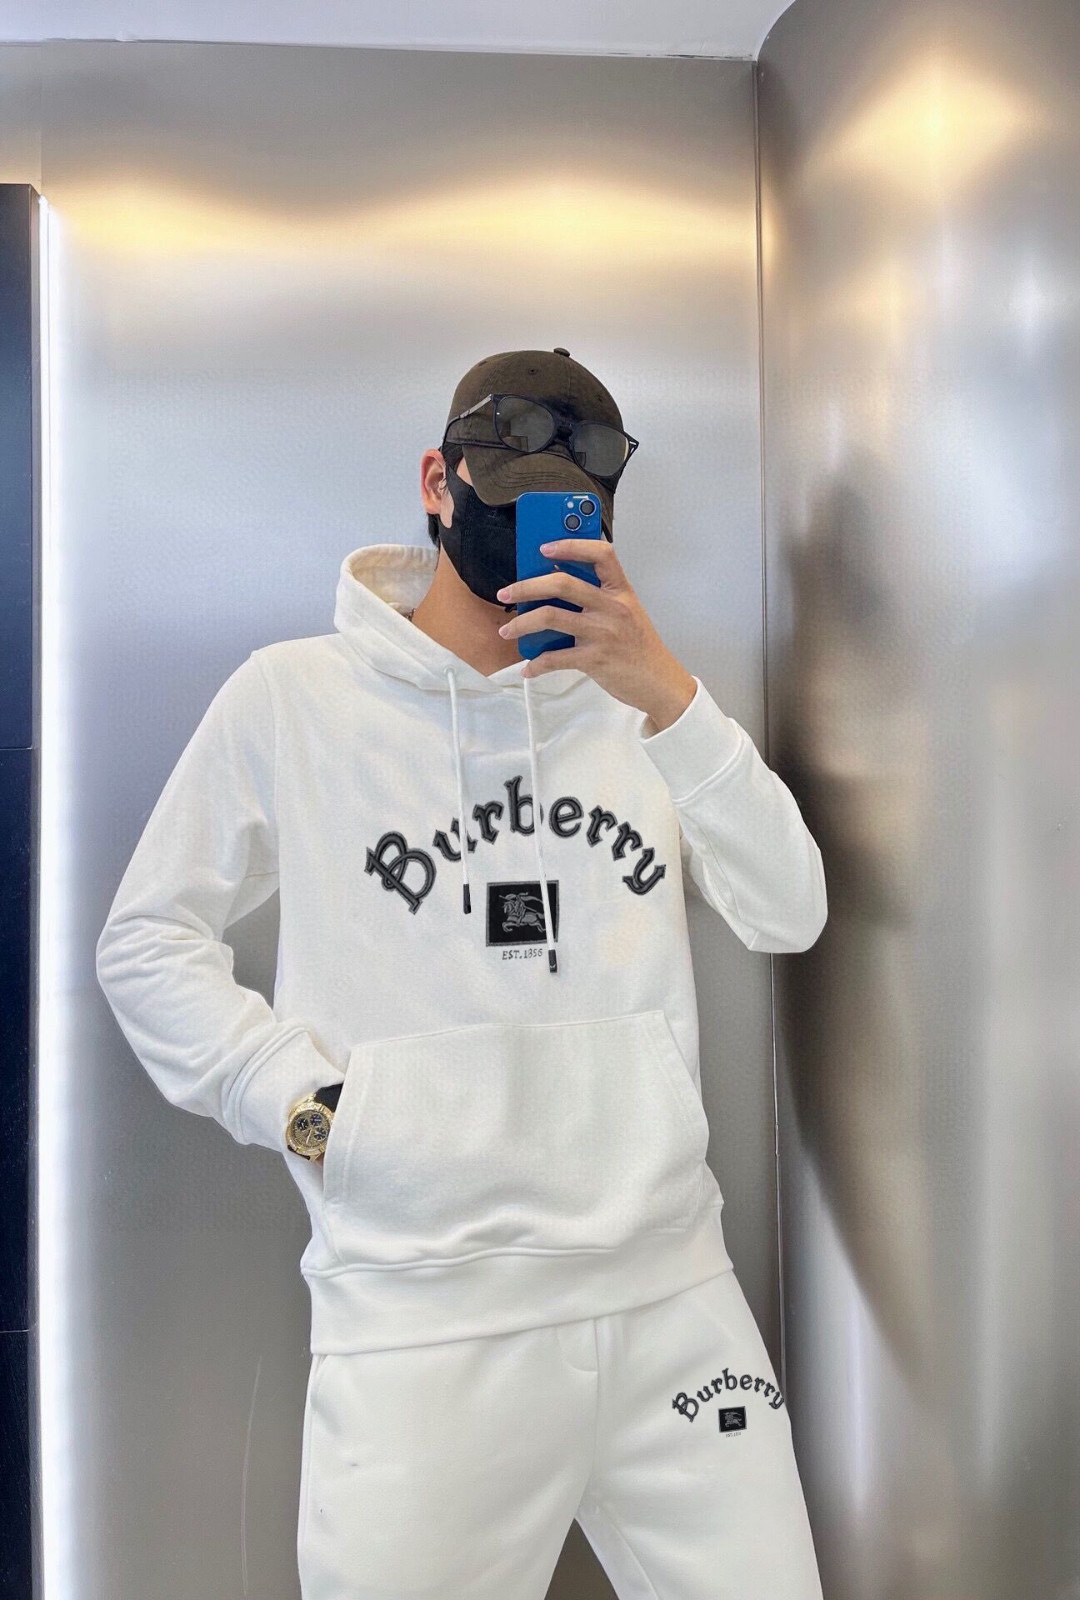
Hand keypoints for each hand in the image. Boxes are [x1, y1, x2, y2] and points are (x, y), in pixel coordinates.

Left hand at [495, 539, 697, 731]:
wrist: (659, 682)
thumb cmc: (638, 646)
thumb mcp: (625, 612)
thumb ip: (598, 597)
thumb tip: (553, 585)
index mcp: (620, 591)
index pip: (600, 554)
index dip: (571, 545)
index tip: (545, 548)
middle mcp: (613, 608)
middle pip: (563, 584)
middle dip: (527, 586)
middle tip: (506, 592)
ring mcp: (604, 633)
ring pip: (551, 618)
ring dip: (522, 624)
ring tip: (507, 630)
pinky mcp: (596, 660)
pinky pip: (556, 658)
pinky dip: (537, 664)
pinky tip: (528, 667)